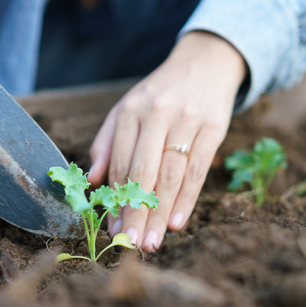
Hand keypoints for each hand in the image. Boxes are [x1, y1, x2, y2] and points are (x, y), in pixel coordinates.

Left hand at [88, 31, 246, 251]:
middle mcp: (157, 113)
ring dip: (161, 213)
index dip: (116, 199)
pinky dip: (187, 199)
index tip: (113, 229)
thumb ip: (107, 143)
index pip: (121, 163)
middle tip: (132, 244)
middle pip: (144, 172)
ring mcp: (186, 119)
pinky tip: (177, 223)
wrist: (205, 62)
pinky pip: (198, 169)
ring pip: (171, 174)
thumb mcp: (127, 109)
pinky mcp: (213, 126)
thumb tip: (92, 181)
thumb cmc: (159, 94)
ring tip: (153, 242)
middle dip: (136, 212)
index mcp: (130, 111)